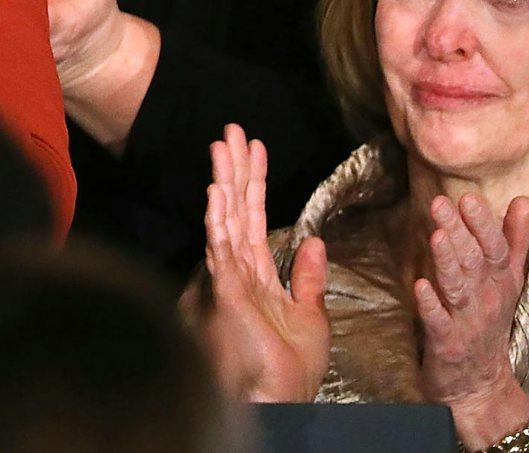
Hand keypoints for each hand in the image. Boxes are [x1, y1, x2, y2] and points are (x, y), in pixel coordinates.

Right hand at [202, 125, 330, 403]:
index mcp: (258, 273)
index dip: (255, 181)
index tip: (255, 146)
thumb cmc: (291, 367)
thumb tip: (313, 240)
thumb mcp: (312, 315)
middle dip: (234, 169)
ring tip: (222, 145)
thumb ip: (308, 277)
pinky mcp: (226, 291)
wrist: (282, 398)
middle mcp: (239, 269)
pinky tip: (216, 192)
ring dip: (223, 181)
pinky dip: (218, 219)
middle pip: (236, 208)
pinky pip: (221, 248)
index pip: (254, 216)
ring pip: (225, 219)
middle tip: (232, 130)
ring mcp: (229, 278)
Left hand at [414, 193, 528, 444]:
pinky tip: (419, 285)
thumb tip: (521, 200)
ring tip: (437, 236)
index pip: (495, 248)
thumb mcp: (508, 281)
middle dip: (459, 232)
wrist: (483, 383)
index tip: (469, 198)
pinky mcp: (447, 342)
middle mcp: (486, 298)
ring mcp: (467, 321)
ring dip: (447, 262)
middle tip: (441, 202)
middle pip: (474, 261)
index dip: (483, 224)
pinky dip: (430, 304)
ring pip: (458, 287)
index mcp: (500, 281)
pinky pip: (438, 321)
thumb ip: (514, 240)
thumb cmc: (491, 322)